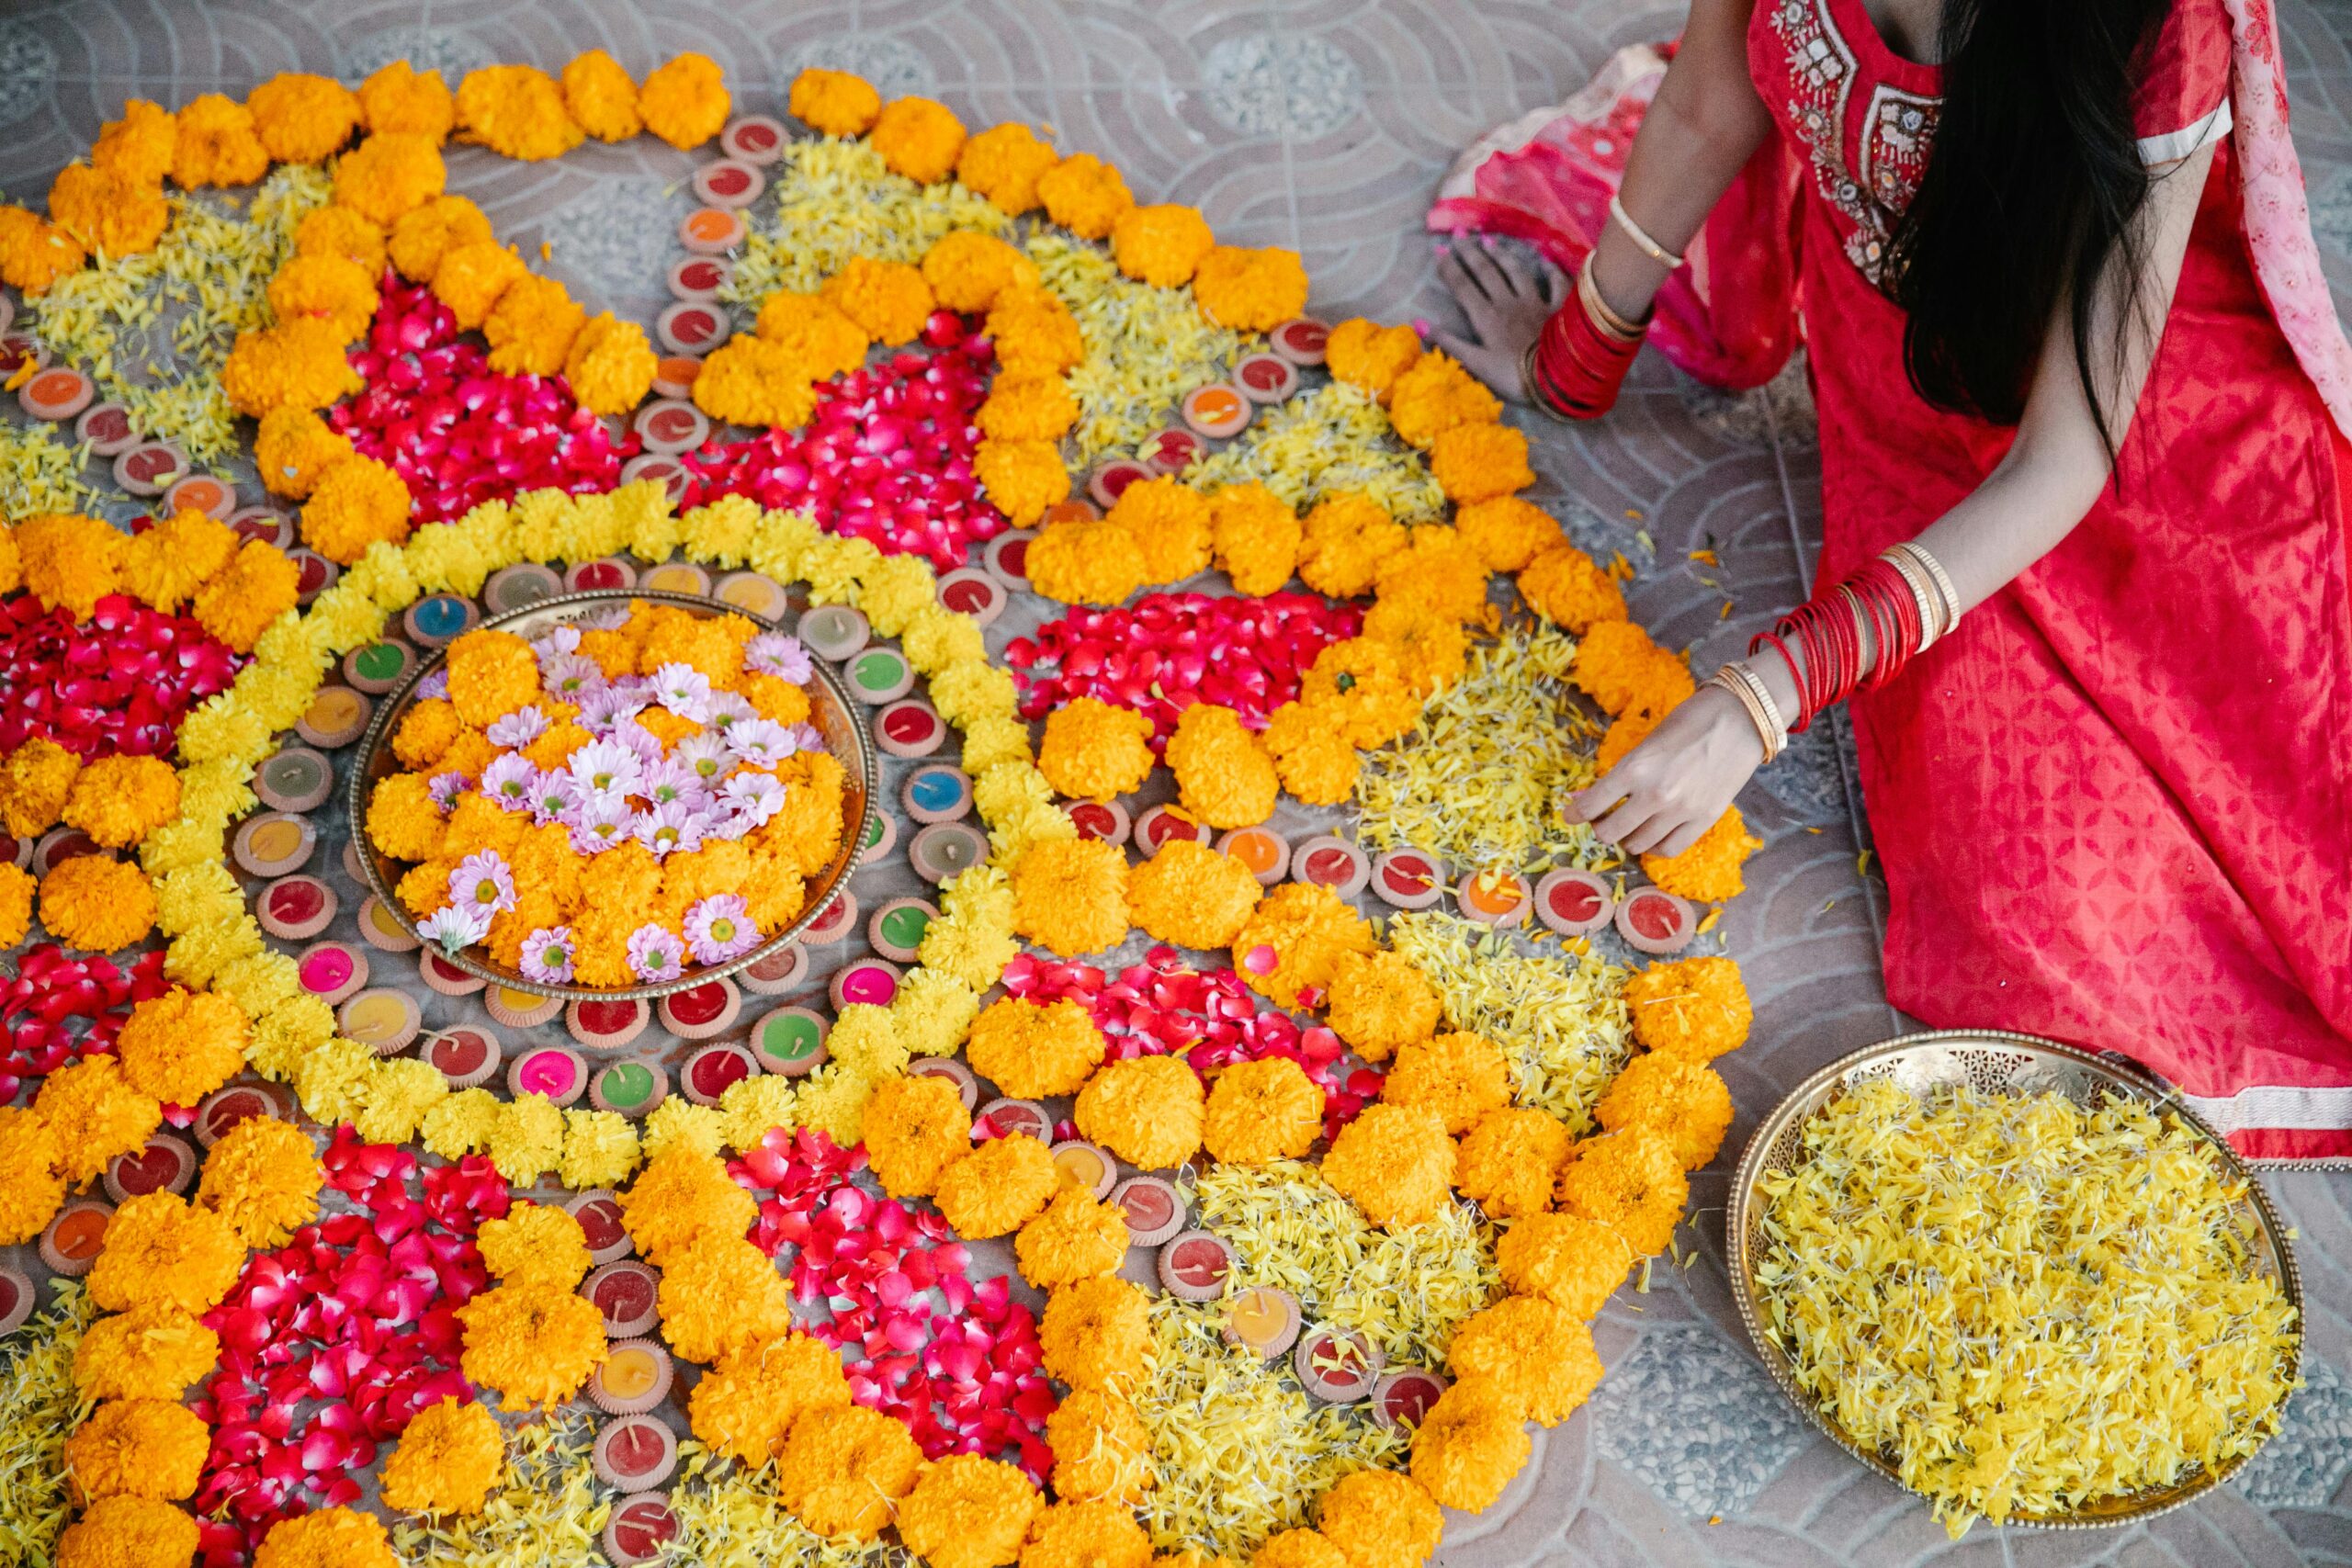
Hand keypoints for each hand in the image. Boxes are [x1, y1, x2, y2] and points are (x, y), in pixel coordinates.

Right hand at [1432, 239, 1566, 402]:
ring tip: (1490, 240)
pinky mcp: (1558, 308)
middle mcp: (1508, 302)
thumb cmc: (1513, 376)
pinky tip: (1546, 260)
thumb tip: (1418, 322)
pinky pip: (1556, 284)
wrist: (1555, 379)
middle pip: (1486, 272)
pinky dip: (1551, 271)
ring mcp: (1535, 302)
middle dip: (1471, 252)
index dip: (1450, 267)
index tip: (1439, 249)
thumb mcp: (1476, 365)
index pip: (1463, 286)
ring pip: (1516, 271)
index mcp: (1486, 317)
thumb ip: (1449, 343)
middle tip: (1460, 234)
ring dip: (1502, 255)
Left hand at [1566, 686, 1764, 856]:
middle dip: (1600, 827)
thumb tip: (1590, 796)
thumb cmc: (1690, 720)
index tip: (1570, 815)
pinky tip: (1653, 835)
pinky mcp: (1704, 820)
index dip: (1575, 814)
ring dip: (1627, 837)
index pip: (1592, 805)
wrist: (1741, 718)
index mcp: (1636, 768)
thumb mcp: (1647, 741)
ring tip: (1629, 825)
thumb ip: (1622, 772)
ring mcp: (1681, 811)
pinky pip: (1669, 849)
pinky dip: (1654, 847)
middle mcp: (1655, 795)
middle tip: (1602, 818)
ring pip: (1637, 844)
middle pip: (1610, 832)